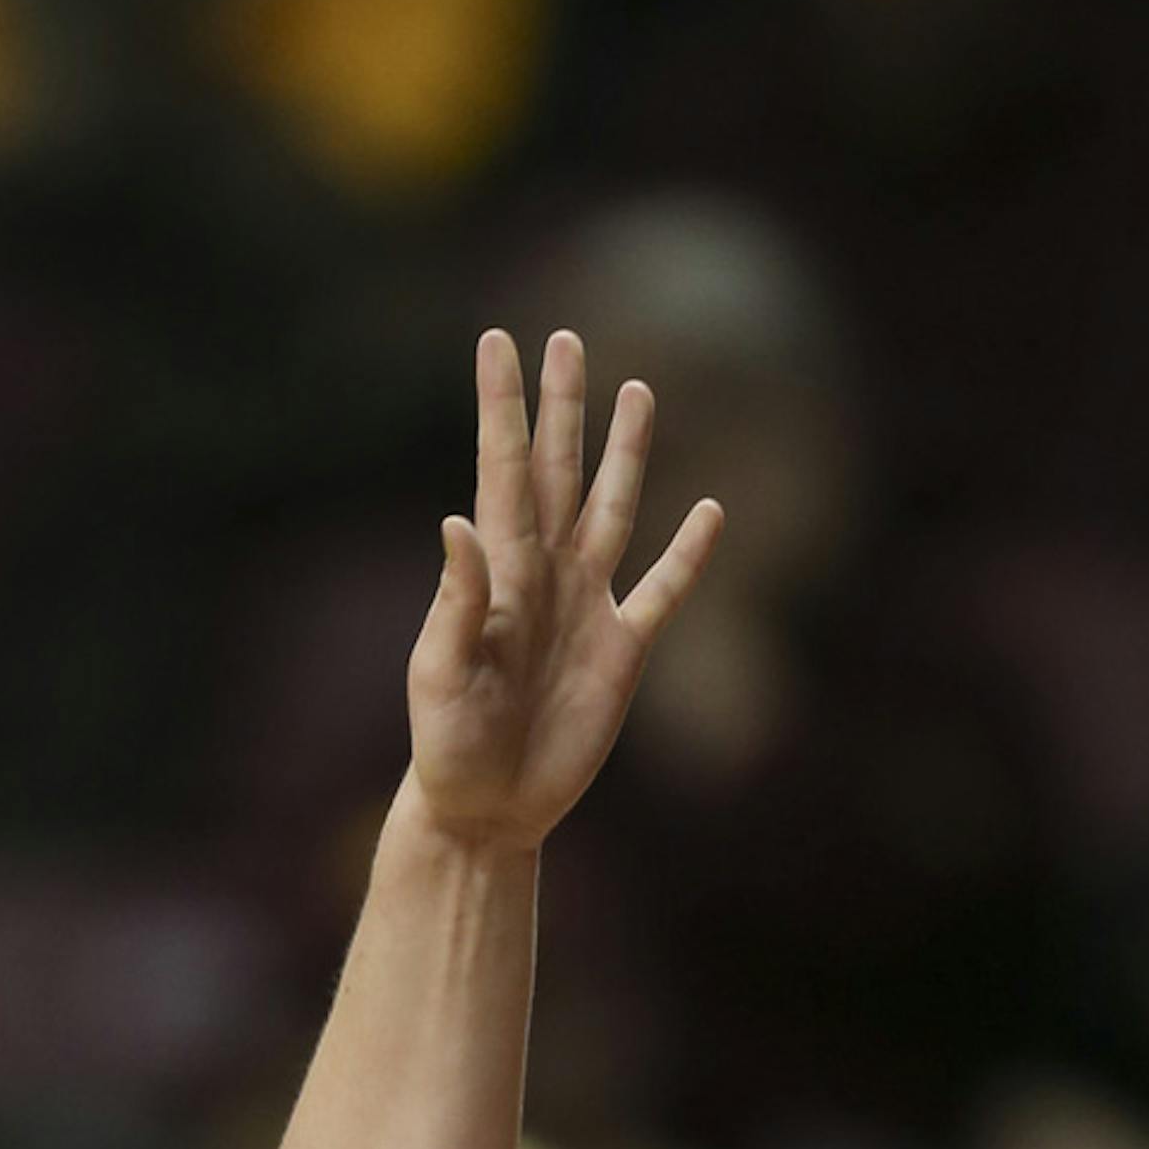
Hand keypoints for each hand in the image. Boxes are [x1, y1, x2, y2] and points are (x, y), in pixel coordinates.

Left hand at [406, 326, 722, 852]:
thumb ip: (457, 600)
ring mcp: (588, 607)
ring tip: (637, 391)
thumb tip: (459, 522)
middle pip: (560, 470)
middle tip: (567, 339)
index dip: (502, 406)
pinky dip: (688, 553)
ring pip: (613, 509)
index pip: (503, 468)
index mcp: (500, 572)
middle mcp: (546, 575)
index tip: (495, 340)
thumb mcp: (439, 673)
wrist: (486, 809)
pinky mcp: (624, 651)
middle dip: (563, 405)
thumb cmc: (447, 744)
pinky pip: (664, 590)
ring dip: (626, 453)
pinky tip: (708, 512)